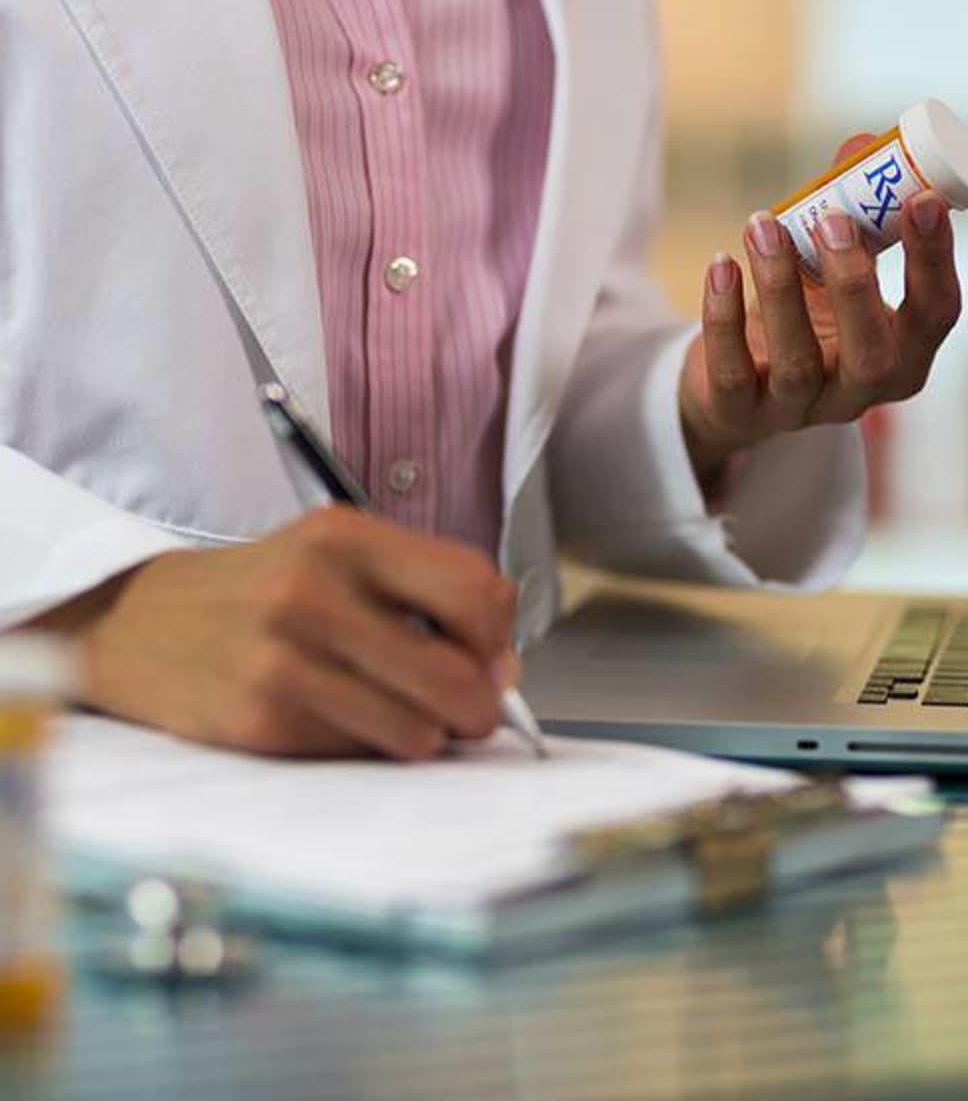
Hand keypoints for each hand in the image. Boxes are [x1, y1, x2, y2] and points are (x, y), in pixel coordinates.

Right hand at [47, 509, 517, 759]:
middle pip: (459, 677)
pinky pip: (362, 755)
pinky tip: (336, 717)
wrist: (140, 624)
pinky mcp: (261, 722)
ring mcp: (284, 661)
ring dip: (423, 733)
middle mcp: (314, 592)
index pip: (476, 590)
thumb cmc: (262, 591)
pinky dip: (367, 746)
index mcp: (345, 537)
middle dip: (480, 707)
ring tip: (393, 709)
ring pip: (420, 732)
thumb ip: (424, 591)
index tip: (488, 655)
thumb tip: (502, 668)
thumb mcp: (337, 555)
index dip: (498, 636)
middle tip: (467, 708)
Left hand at [679, 135, 961, 485]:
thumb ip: (850, 214)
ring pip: (796, 364)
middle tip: (832, 220)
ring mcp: (797, 410)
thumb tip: (860, 145)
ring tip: (762, 225)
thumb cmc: (800, 321)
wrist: (731, 390)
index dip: (934, 260)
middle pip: (872, 357)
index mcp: (900, 356)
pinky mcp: (739, 413)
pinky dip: (724, 319)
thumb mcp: (829, 274)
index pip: (935, 316)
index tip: (921, 198)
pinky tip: (720, 266)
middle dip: (854, 285)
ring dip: (780, 288)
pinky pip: (732, 374)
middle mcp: (856, 394)